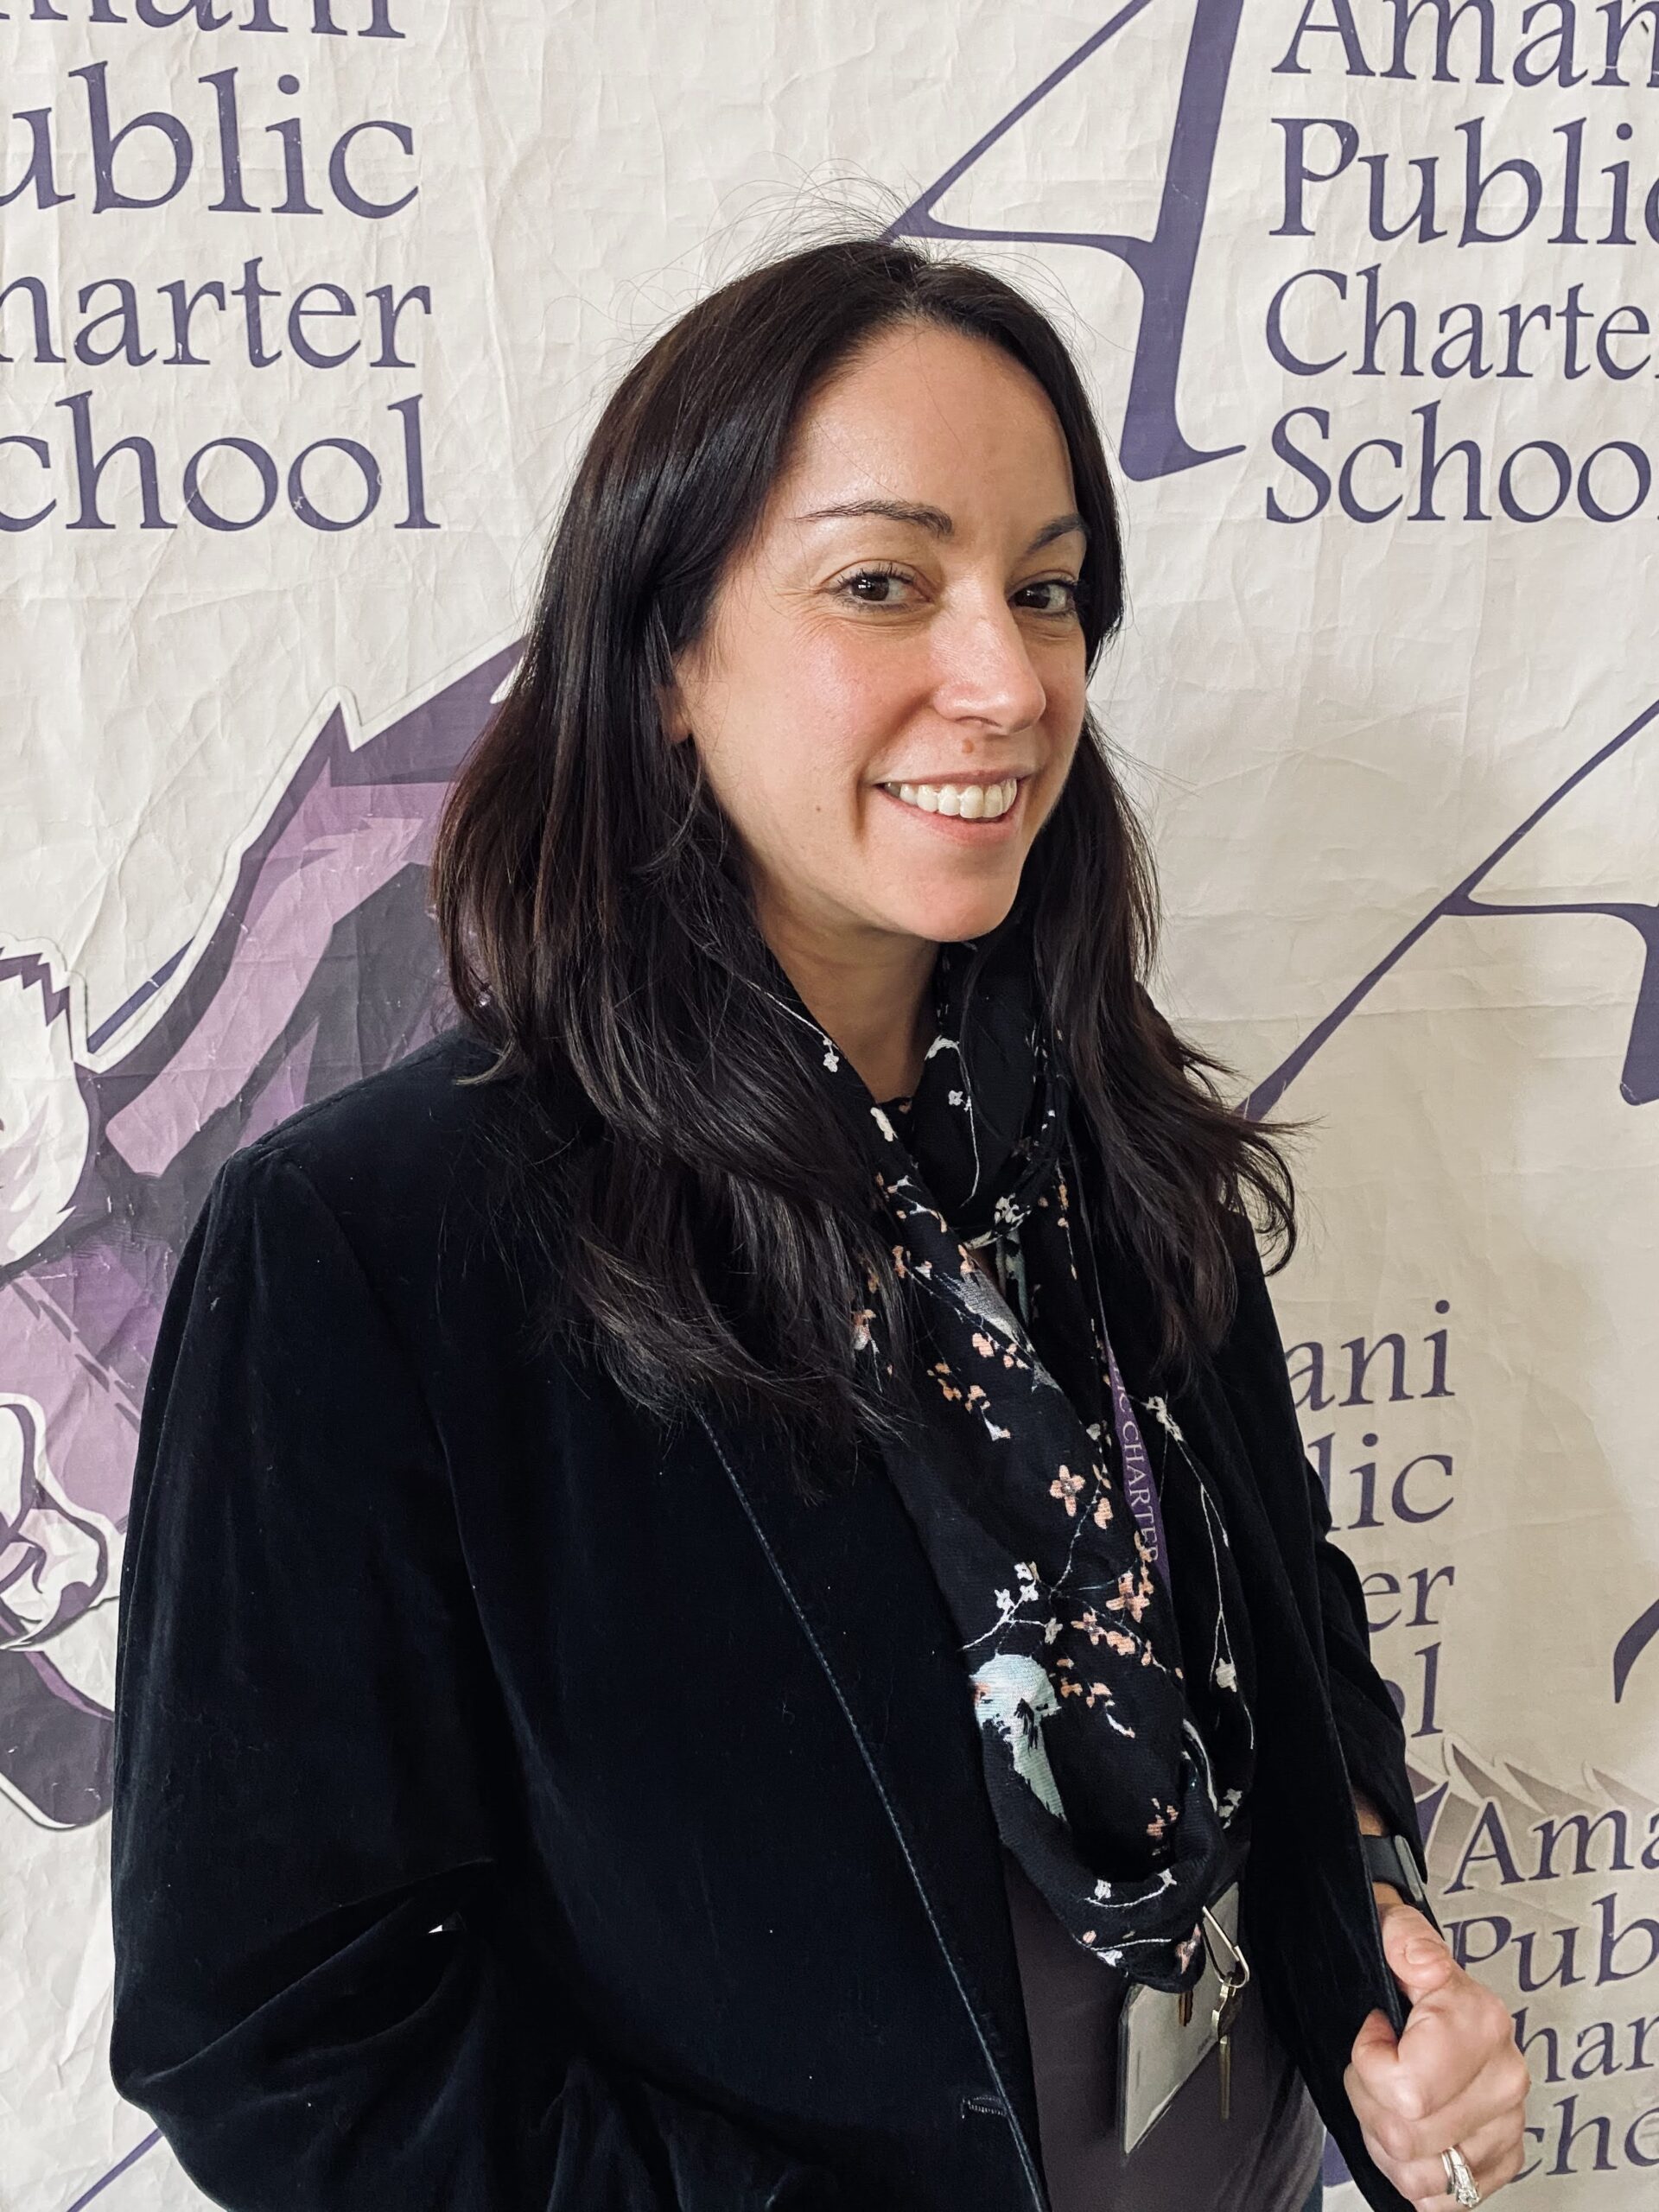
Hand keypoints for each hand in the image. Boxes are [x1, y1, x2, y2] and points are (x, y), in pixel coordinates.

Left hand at [1344, 1889, 1530, 2207]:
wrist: (1435, 1990)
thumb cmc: (1406, 1970)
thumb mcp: (1393, 1932)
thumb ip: (1404, 1938)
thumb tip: (1420, 1962)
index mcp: (1483, 2025)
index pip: (1406, 2092)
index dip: (1369, 2066)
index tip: (1373, 2034)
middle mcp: (1505, 2079)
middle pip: (1407, 2138)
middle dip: (1371, 2104)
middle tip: (1375, 2069)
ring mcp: (1507, 2124)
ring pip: (1420, 2175)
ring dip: (1388, 2143)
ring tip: (1390, 2099)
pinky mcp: (1503, 2159)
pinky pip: (1445, 2200)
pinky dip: (1416, 2175)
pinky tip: (1412, 2132)